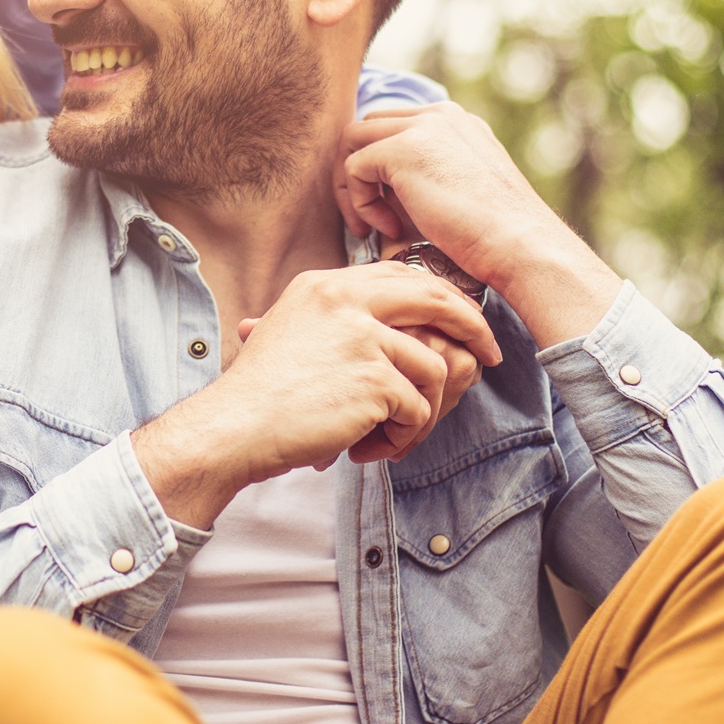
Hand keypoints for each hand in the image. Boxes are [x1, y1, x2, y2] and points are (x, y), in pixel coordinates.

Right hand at [134, 263, 500, 527]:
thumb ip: (337, 320)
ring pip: (433, 368)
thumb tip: (391, 331)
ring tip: (388, 434)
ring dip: (421, 410)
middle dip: (471, 327)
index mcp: (326, 285)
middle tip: (488, 355)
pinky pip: (417, 409)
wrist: (235, 427)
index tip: (461, 322)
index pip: (401, 276)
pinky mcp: (374, 377)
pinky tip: (367, 447)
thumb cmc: (260, 394)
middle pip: (435, 299)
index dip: (441, 299)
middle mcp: (345, 300)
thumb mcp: (290, 332)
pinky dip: (402, 436)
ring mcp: (362, 336)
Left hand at [334, 103, 621, 348]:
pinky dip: (361, 204)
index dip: (380, 170)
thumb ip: (419, 180)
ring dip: (351, 186)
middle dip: (359, 173)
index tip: (389, 213)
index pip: (394, 127)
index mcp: (455, 123)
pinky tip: (391, 230)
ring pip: (353, 140)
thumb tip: (375, 191)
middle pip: (368, 127)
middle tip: (370, 220)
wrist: (520, 246)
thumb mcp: (454, 193)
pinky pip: (354, 168)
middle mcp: (439, 115)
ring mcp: (422, 127)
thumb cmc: (492, 236)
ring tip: (373, 227)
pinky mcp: (403, 149)